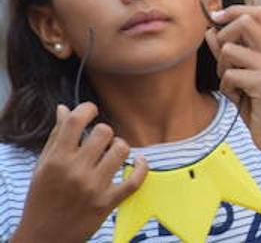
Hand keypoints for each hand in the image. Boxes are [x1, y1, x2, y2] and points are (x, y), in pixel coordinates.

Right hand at [13, 103, 148, 242]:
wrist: (43, 238)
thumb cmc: (41, 200)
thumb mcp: (42, 167)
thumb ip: (55, 137)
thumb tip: (64, 108)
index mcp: (56, 161)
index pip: (76, 121)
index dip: (87, 109)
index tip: (90, 111)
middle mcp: (75, 172)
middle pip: (104, 132)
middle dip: (103, 133)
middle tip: (98, 143)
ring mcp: (93, 187)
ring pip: (121, 149)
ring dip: (119, 148)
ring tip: (111, 154)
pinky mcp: (108, 202)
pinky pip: (135, 179)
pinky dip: (141, 167)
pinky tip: (138, 161)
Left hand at [205, 5, 260, 158]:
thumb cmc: (259, 105)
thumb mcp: (241, 74)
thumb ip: (227, 53)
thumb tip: (209, 31)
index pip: (258, 12)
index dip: (234, 10)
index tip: (215, 18)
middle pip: (246, 21)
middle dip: (224, 34)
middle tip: (223, 57)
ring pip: (230, 50)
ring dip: (222, 68)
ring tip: (232, 83)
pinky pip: (230, 75)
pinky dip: (227, 87)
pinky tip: (238, 97)